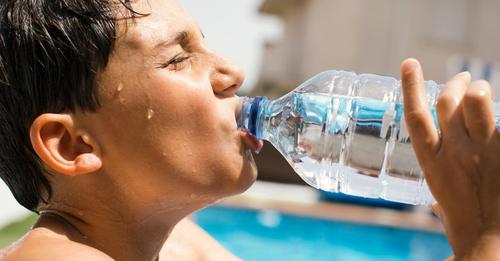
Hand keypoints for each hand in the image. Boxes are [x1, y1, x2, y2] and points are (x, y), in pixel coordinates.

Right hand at [401, 58, 499, 260]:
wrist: (491, 241)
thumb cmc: (464, 225)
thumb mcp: (441, 201)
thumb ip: (439, 187)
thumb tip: (438, 193)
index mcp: (432, 162)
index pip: (416, 116)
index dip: (411, 86)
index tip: (409, 63)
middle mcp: (455, 150)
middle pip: (450, 100)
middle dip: (456, 83)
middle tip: (462, 78)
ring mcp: (485, 149)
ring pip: (478, 100)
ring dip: (479, 90)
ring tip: (481, 90)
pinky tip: (498, 120)